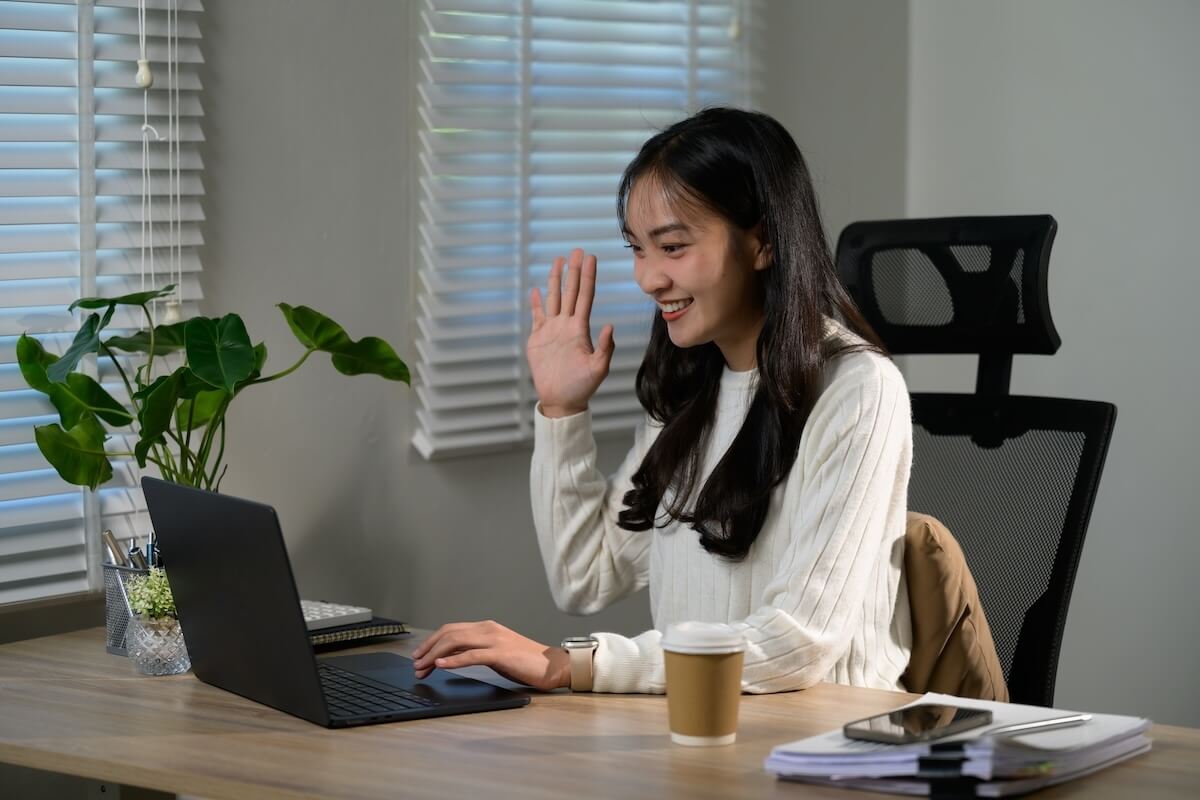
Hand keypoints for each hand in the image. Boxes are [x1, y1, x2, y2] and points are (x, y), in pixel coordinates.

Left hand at [411, 620, 571, 690]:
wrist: (552, 665)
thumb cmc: (526, 662)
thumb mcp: (496, 653)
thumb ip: (477, 651)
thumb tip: (452, 658)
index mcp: (487, 628)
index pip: (451, 630)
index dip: (431, 642)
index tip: (419, 656)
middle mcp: (488, 629)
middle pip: (449, 633)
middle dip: (427, 648)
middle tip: (416, 664)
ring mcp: (495, 640)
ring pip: (456, 641)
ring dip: (435, 655)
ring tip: (423, 667)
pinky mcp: (501, 654)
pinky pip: (472, 655)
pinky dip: (453, 659)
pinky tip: (442, 665)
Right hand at [527, 248, 615, 417]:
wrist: (562, 399)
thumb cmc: (582, 386)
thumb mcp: (599, 368)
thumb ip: (605, 348)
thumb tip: (609, 326)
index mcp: (581, 329)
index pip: (585, 296)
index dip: (588, 277)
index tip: (591, 258)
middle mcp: (567, 325)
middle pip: (570, 291)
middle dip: (573, 271)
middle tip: (576, 250)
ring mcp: (552, 330)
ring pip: (554, 299)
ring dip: (555, 280)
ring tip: (558, 261)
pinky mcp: (538, 338)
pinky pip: (537, 316)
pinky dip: (536, 303)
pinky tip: (536, 290)